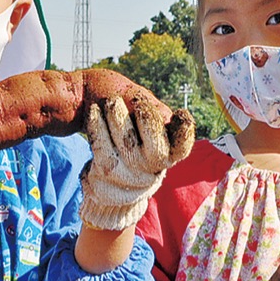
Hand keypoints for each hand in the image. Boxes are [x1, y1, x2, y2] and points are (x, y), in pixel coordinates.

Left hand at [80, 97, 175, 231]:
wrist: (106, 180)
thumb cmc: (133, 143)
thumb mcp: (148, 133)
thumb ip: (157, 121)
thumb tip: (161, 114)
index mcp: (168, 156)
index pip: (183, 148)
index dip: (185, 132)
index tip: (180, 113)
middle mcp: (152, 170)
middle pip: (156, 150)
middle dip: (149, 121)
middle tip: (139, 100)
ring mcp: (129, 176)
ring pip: (125, 144)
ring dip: (117, 117)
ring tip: (112, 101)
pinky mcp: (105, 176)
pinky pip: (100, 148)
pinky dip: (97, 126)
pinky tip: (94, 111)